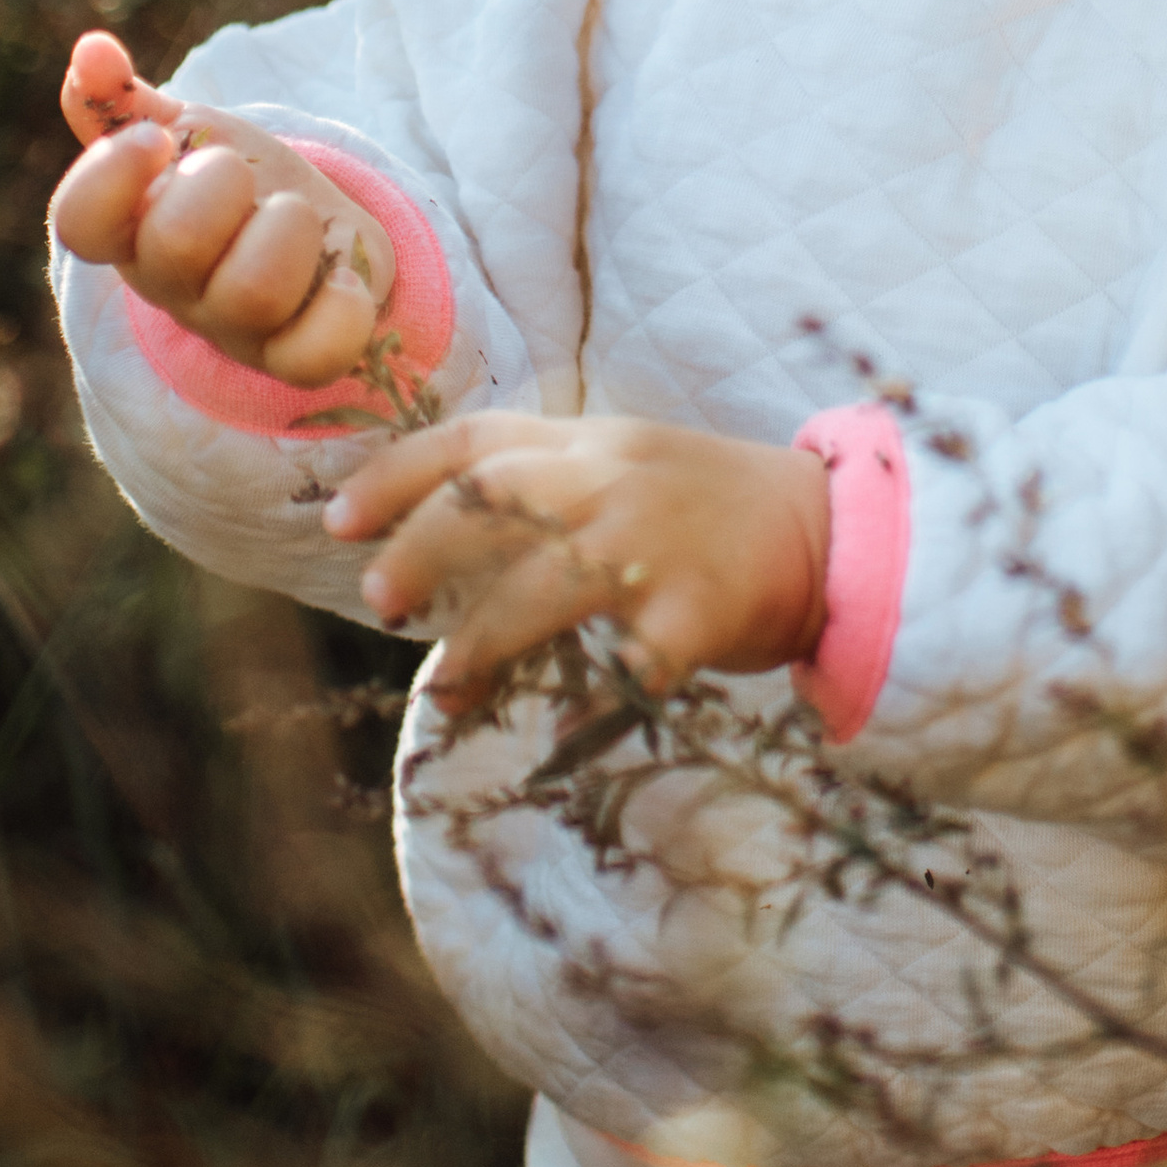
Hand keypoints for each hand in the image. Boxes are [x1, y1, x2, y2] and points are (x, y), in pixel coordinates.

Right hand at [50, 30, 396, 385]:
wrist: (317, 238)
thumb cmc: (235, 186)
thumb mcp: (183, 133)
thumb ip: (125, 100)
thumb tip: (92, 50)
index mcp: (130, 230)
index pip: (79, 221)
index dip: (109, 173)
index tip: (155, 140)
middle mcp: (172, 288)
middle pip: (172, 246)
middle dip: (221, 182)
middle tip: (242, 174)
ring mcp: (233, 329)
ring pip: (251, 293)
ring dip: (289, 230)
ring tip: (296, 216)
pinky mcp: (295, 356)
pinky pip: (315, 355)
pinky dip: (340, 306)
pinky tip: (341, 273)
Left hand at [323, 411, 830, 708]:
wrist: (828, 530)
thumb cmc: (705, 507)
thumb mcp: (623, 465)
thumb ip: (541, 488)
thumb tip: (430, 548)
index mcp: (588, 439)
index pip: (473, 438)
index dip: (396, 474)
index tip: (338, 519)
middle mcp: (613, 479)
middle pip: (492, 498)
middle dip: (422, 547)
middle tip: (379, 599)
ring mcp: (655, 542)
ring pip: (542, 584)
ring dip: (482, 640)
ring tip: (447, 686)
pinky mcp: (696, 611)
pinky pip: (628, 664)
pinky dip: (592, 702)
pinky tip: (568, 727)